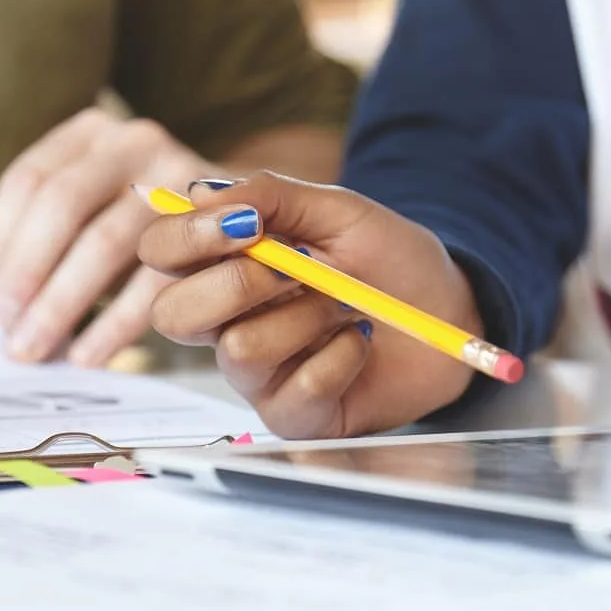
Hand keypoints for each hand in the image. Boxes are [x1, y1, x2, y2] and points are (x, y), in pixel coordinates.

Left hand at [0, 108, 221, 365]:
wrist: (256, 218)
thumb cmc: (160, 225)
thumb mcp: (98, 212)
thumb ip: (43, 229)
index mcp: (92, 132)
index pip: (27, 181)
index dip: (2, 245)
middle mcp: (133, 140)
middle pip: (59, 205)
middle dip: (27, 276)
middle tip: (9, 332)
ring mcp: (177, 173)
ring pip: (102, 243)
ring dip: (62, 306)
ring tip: (40, 350)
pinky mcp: (214, 220)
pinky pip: (153, 279)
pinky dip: (114, 323)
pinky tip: (90, 353)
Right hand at [138, 172, 482, 438]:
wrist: (450, 310)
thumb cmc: (390, 260)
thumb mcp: (337, 210)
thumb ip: (271, 195)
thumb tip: (201, 194)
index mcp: (225, 267)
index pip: (160, 254)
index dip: (185, 238)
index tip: (244, 223)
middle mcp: (228, 323)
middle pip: (172, 315)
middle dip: (236, 285)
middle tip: (298, 267)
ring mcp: (258, 375)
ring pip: (238, 351)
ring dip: (304, 317)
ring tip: (344, 305)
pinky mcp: (294, 416)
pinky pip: (296, 391)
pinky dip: (340, 356)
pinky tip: (361, 342)